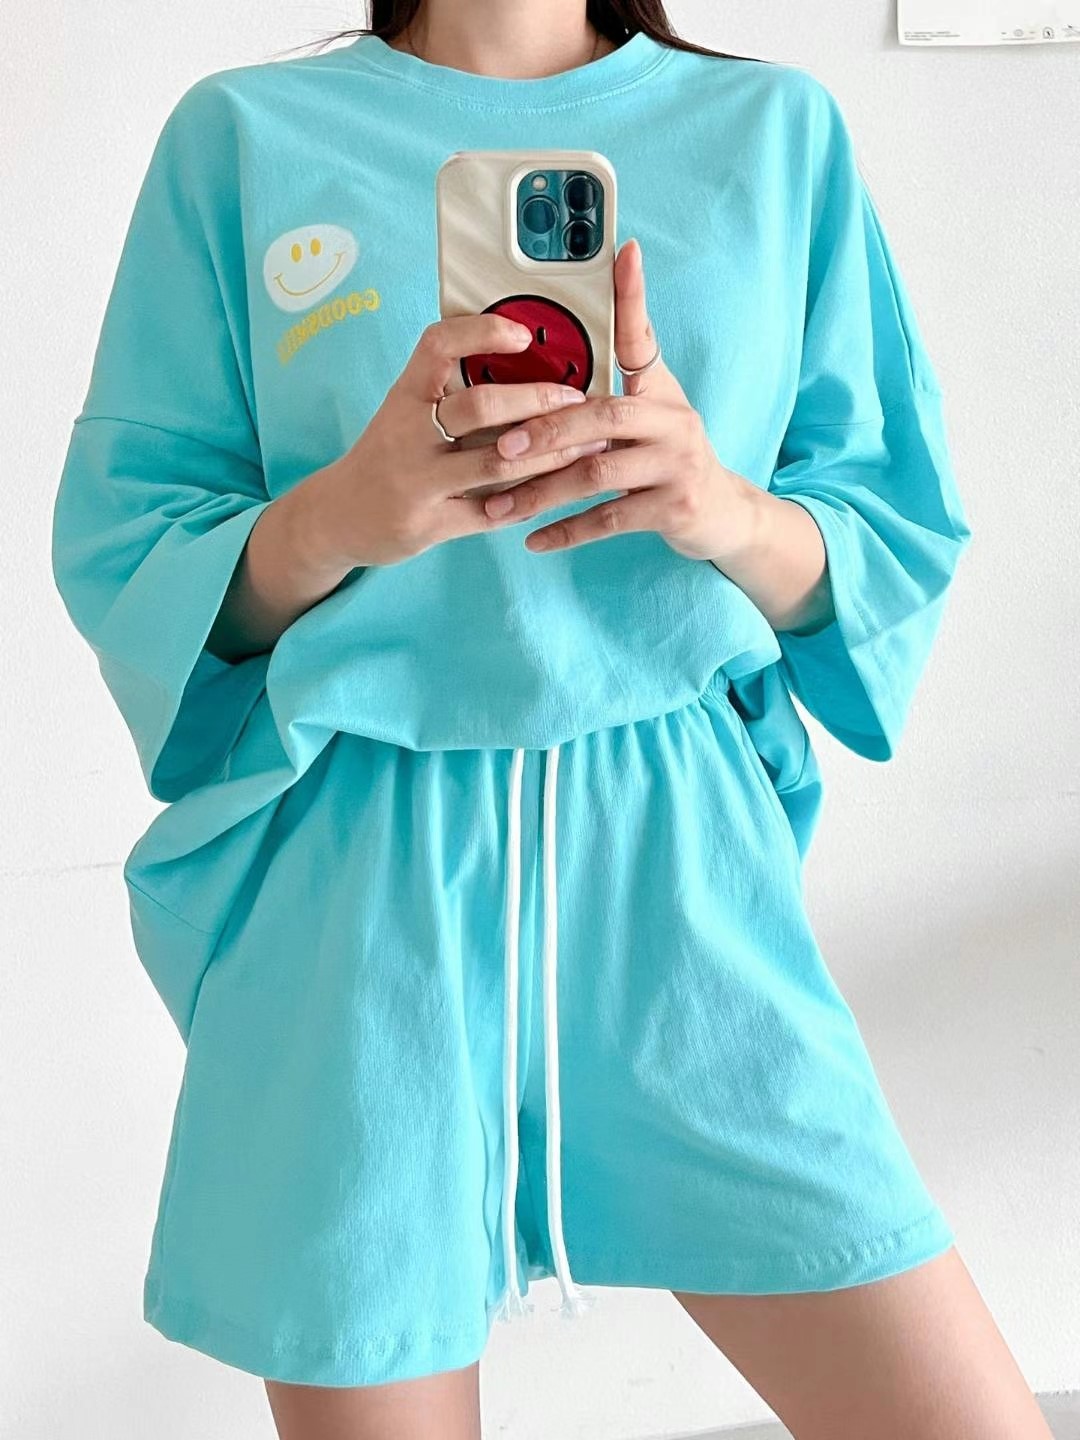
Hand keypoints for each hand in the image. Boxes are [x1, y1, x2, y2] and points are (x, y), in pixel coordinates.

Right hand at [295, 312, 609, 570]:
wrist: (336, 517)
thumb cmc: (387, 456)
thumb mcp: (404, 412)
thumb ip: (450, 392)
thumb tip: (524, 362)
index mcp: (404, 396)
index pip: (437, 346)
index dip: (481, 332)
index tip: (522, 335)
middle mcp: (407, 434)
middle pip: (479, 406)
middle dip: (537, 400)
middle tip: (576, 400)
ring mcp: (417, 482)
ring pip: (496, 463)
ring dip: (549, 454)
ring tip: (586, 444)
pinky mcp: (429, 524)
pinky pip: (491, 512)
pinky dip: (529, 500)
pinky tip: (558, 489)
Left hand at [476, 237, 763, 565]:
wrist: (722, 513)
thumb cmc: (667, 456)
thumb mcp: (650, 410)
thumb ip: (613, 382)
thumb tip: (567, 347)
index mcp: (660, 390)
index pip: (642, 336)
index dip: (633, 296)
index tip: (623, 252)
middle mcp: (674, 420)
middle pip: (603, 416)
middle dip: (547, 431)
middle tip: (500, 446)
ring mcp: (677, 466)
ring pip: (599, 474)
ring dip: (544, 492)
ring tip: (500, 505)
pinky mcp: (675, 508)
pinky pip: (611, 520)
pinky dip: (568, 532)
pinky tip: (533, 540)